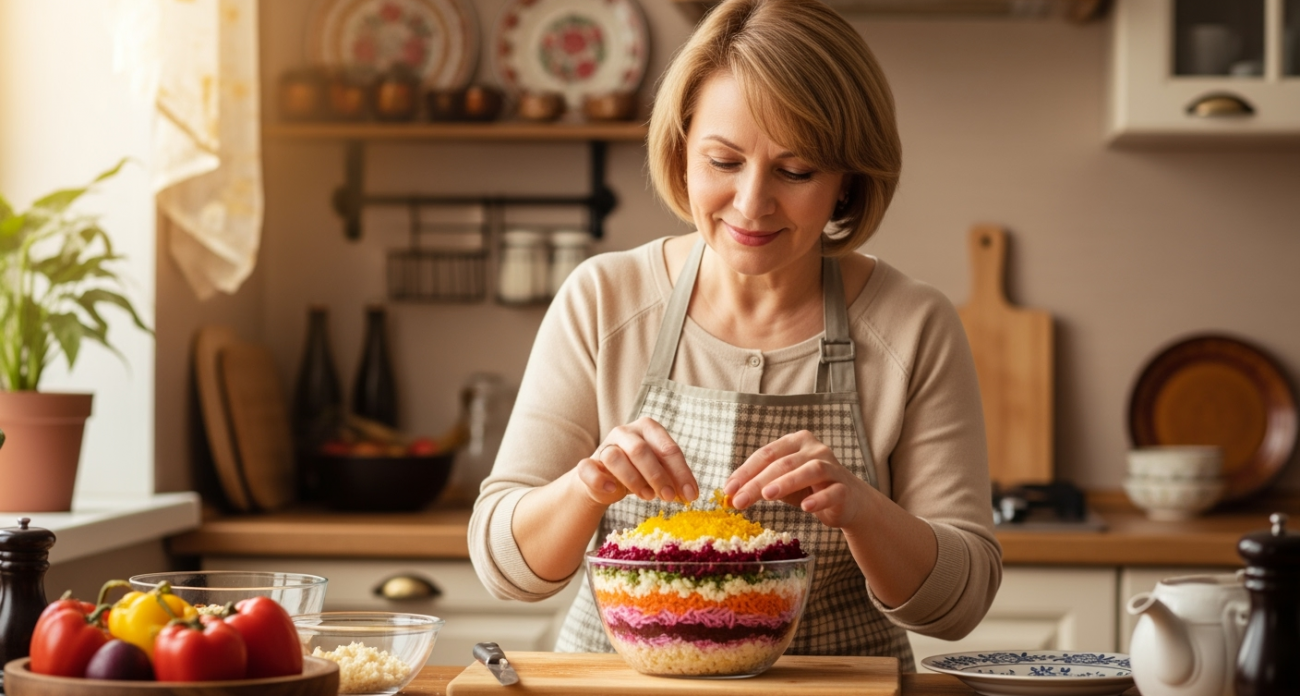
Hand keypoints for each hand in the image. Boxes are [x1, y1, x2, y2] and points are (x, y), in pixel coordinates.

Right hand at [574, 417, 698, 506]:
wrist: (606, 482)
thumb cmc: (640, 472)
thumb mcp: (660, 471)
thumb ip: (673, 478)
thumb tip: (690, 494)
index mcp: (648, 428)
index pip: (667, 448)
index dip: (681, 473)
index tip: (691, 495)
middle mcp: (625, 432)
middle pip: (640, 450)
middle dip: (657, 476)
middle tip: (669, 497)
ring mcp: (604, 446)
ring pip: (615, 458)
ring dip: (634, 480)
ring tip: (647, 496)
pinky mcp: (588, 464)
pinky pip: (588, 468)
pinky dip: (600, 480)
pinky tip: (612, 490)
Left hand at [723, 430, 869, 528]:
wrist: (848, 502)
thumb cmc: (809, 488)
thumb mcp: (781, 484)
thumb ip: (759, 485)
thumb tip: (730, 495)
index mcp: (796, 442)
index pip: (766, 454)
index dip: (745, 471)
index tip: (728, 490)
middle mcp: (815, 449)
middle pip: (783, 463)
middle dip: (758, 482)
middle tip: (739, 500)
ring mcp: (832, 467)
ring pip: (810, 470)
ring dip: (787, 482)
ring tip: (767, 495)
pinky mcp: (845, 488)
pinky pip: (832, 491)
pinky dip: (819, 499)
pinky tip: (806, 507)